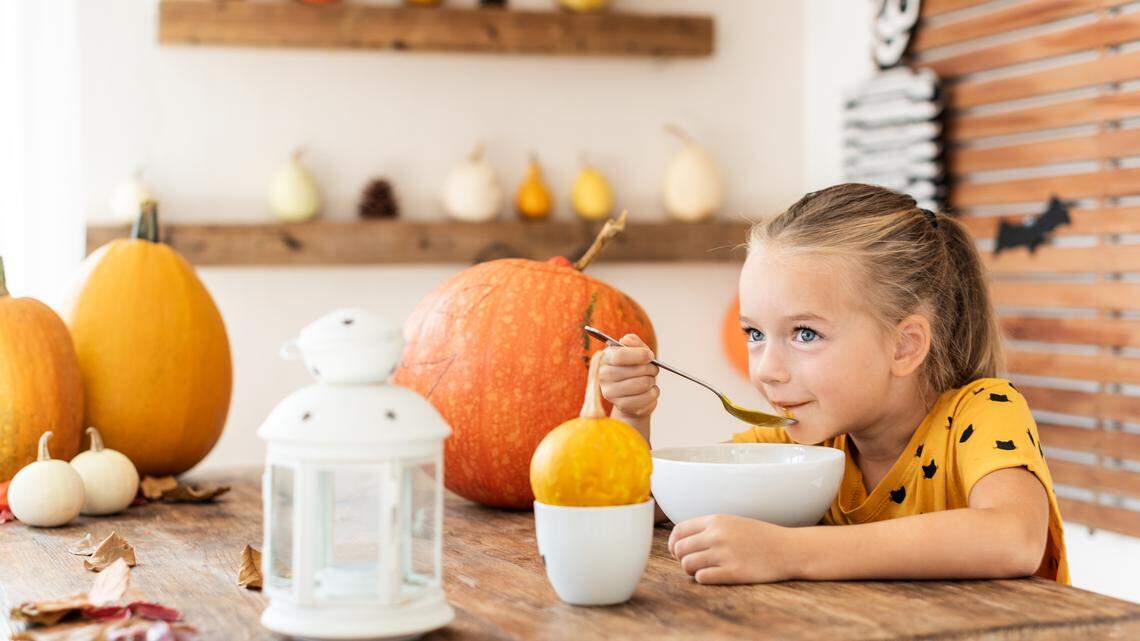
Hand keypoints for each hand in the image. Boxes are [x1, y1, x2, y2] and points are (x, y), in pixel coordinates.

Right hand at [598, 334, 659, 418]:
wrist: (631, 394)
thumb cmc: (634, 369)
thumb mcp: (634, 351)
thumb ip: (633, 342)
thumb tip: (627, 341)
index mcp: (605, 358)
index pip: (619, 355)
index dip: (639, 355)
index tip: (650, 356)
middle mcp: (603, 375)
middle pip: (635, 371)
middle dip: (650, 369)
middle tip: (653, 369)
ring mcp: (610, 392)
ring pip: (642, 384)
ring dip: (652, 381)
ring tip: (649, 380)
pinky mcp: (621, 405)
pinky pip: (647, 397)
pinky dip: (654, 393)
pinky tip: (649, 391)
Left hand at [668, 514, 794, 583]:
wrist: (788, 549)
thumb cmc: (760, 537)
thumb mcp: (732, 522)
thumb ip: (709, 528)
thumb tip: (682, 540)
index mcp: (716, 520)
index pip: (678, 531)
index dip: (674, 543)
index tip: (677, 551)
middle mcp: (717, 535)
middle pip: (680, 549)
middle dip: (681, 558)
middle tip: (692, 563)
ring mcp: (724, 554)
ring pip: (687, 564)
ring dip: (691, 570)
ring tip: (703, 570)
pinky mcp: (733, 572)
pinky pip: (702, 578)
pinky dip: (703, 578)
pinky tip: (713, 576)